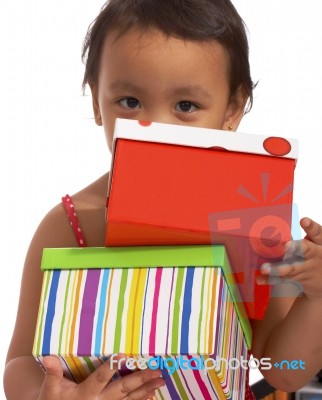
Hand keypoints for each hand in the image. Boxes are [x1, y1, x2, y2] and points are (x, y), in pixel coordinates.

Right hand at [38, 355, 164, 399]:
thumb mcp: (50, 389)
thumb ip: (53, 373)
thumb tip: (48, 357)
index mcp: (85, 394)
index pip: (99, 378)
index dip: (110, 367)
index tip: (122, 355)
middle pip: (122, 389)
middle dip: (140, 380)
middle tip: (156, 370)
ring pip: (129, 399)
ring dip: (146, 390)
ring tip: (160, 381)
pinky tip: (152, 394)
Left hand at [256, 217, 321, 300]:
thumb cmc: (318, 251)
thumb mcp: (318, 241)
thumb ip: (308, 231)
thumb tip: (289, 219)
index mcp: (320, 242)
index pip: (317, 232)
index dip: (310, 227)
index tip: (303, 220)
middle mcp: (315, 255)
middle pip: (305, 251)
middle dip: (295, 248)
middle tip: (286, 246)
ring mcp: (306, 269)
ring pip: (291, 269)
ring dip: (277, 269)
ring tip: (264, 268)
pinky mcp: (298, 279)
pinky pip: (284, 279)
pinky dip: (270, 279)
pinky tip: (259, 278)